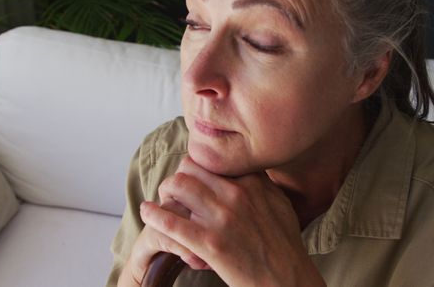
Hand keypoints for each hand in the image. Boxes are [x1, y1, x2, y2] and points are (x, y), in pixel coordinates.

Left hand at [139, 156, 324, 286]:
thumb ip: (260, 183)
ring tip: (163, 203)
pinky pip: (171, 222)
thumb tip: (245, 170)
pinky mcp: (209, 243)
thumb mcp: (279, 202)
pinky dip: (153, 215)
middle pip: (190, 167)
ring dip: (165, 193)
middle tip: (175, 192)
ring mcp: (222, 218)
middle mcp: (236, 193)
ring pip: (177, 186)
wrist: (286, 278)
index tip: (193, 177)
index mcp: (252, 181)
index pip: (212, 158)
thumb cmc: (284, 244)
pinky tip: (148, 212)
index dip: (197, 166)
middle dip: (178, 176)